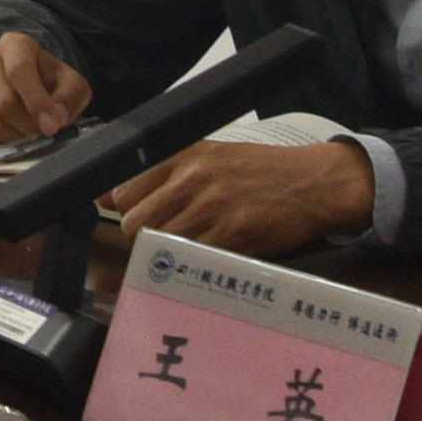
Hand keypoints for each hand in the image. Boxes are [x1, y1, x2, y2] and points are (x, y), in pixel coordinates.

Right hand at [0, 33, 91, 154]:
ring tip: (26, 137)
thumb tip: (56, 118)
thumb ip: (69, 96)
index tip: (52, 127)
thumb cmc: (46, 82)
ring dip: (12, 140)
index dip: (36, 102)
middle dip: (27, 127)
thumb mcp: (69, 82)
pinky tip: (4, 146)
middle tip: (41, 135)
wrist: (21, 81)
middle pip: (3, 102)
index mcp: (16, 45)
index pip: (19, 70)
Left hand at [100, 133, 375, 253]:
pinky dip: (195, 265)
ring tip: (187, 250)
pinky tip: (209, 258)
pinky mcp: (232, 235)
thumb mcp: (210, 157)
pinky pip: (193, 259)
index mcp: (184, 155)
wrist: (313, 183)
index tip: (138, 218)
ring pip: (159, 244)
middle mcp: (192, 178)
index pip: (124, 189)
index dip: (127, 209)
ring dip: (167, 254)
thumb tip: (108, 196)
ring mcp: (211, 208)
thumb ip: (163, 174)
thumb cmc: (260, 171)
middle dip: (143, 236)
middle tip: (164, 239)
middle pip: (134, 222)